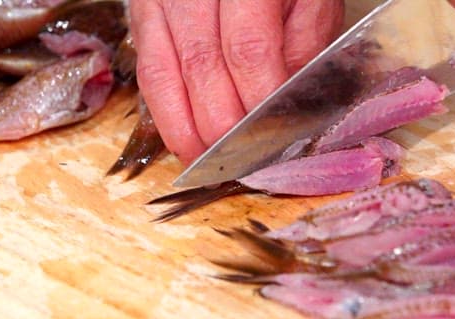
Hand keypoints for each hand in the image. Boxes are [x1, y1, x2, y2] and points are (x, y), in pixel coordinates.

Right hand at [129, 0, 344, 164]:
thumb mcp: (311, 1)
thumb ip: (303, 50)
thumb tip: (285, 111)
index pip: (248, 49)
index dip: (255, 104)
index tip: (268, 142)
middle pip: (202, 66)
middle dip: (219, 127)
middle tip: (236, 166)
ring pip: (164, 72)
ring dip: (182, 128)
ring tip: (202, 164)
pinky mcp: (143, 10)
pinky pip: (148, 68)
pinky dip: (163, 108)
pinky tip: (181, 136)